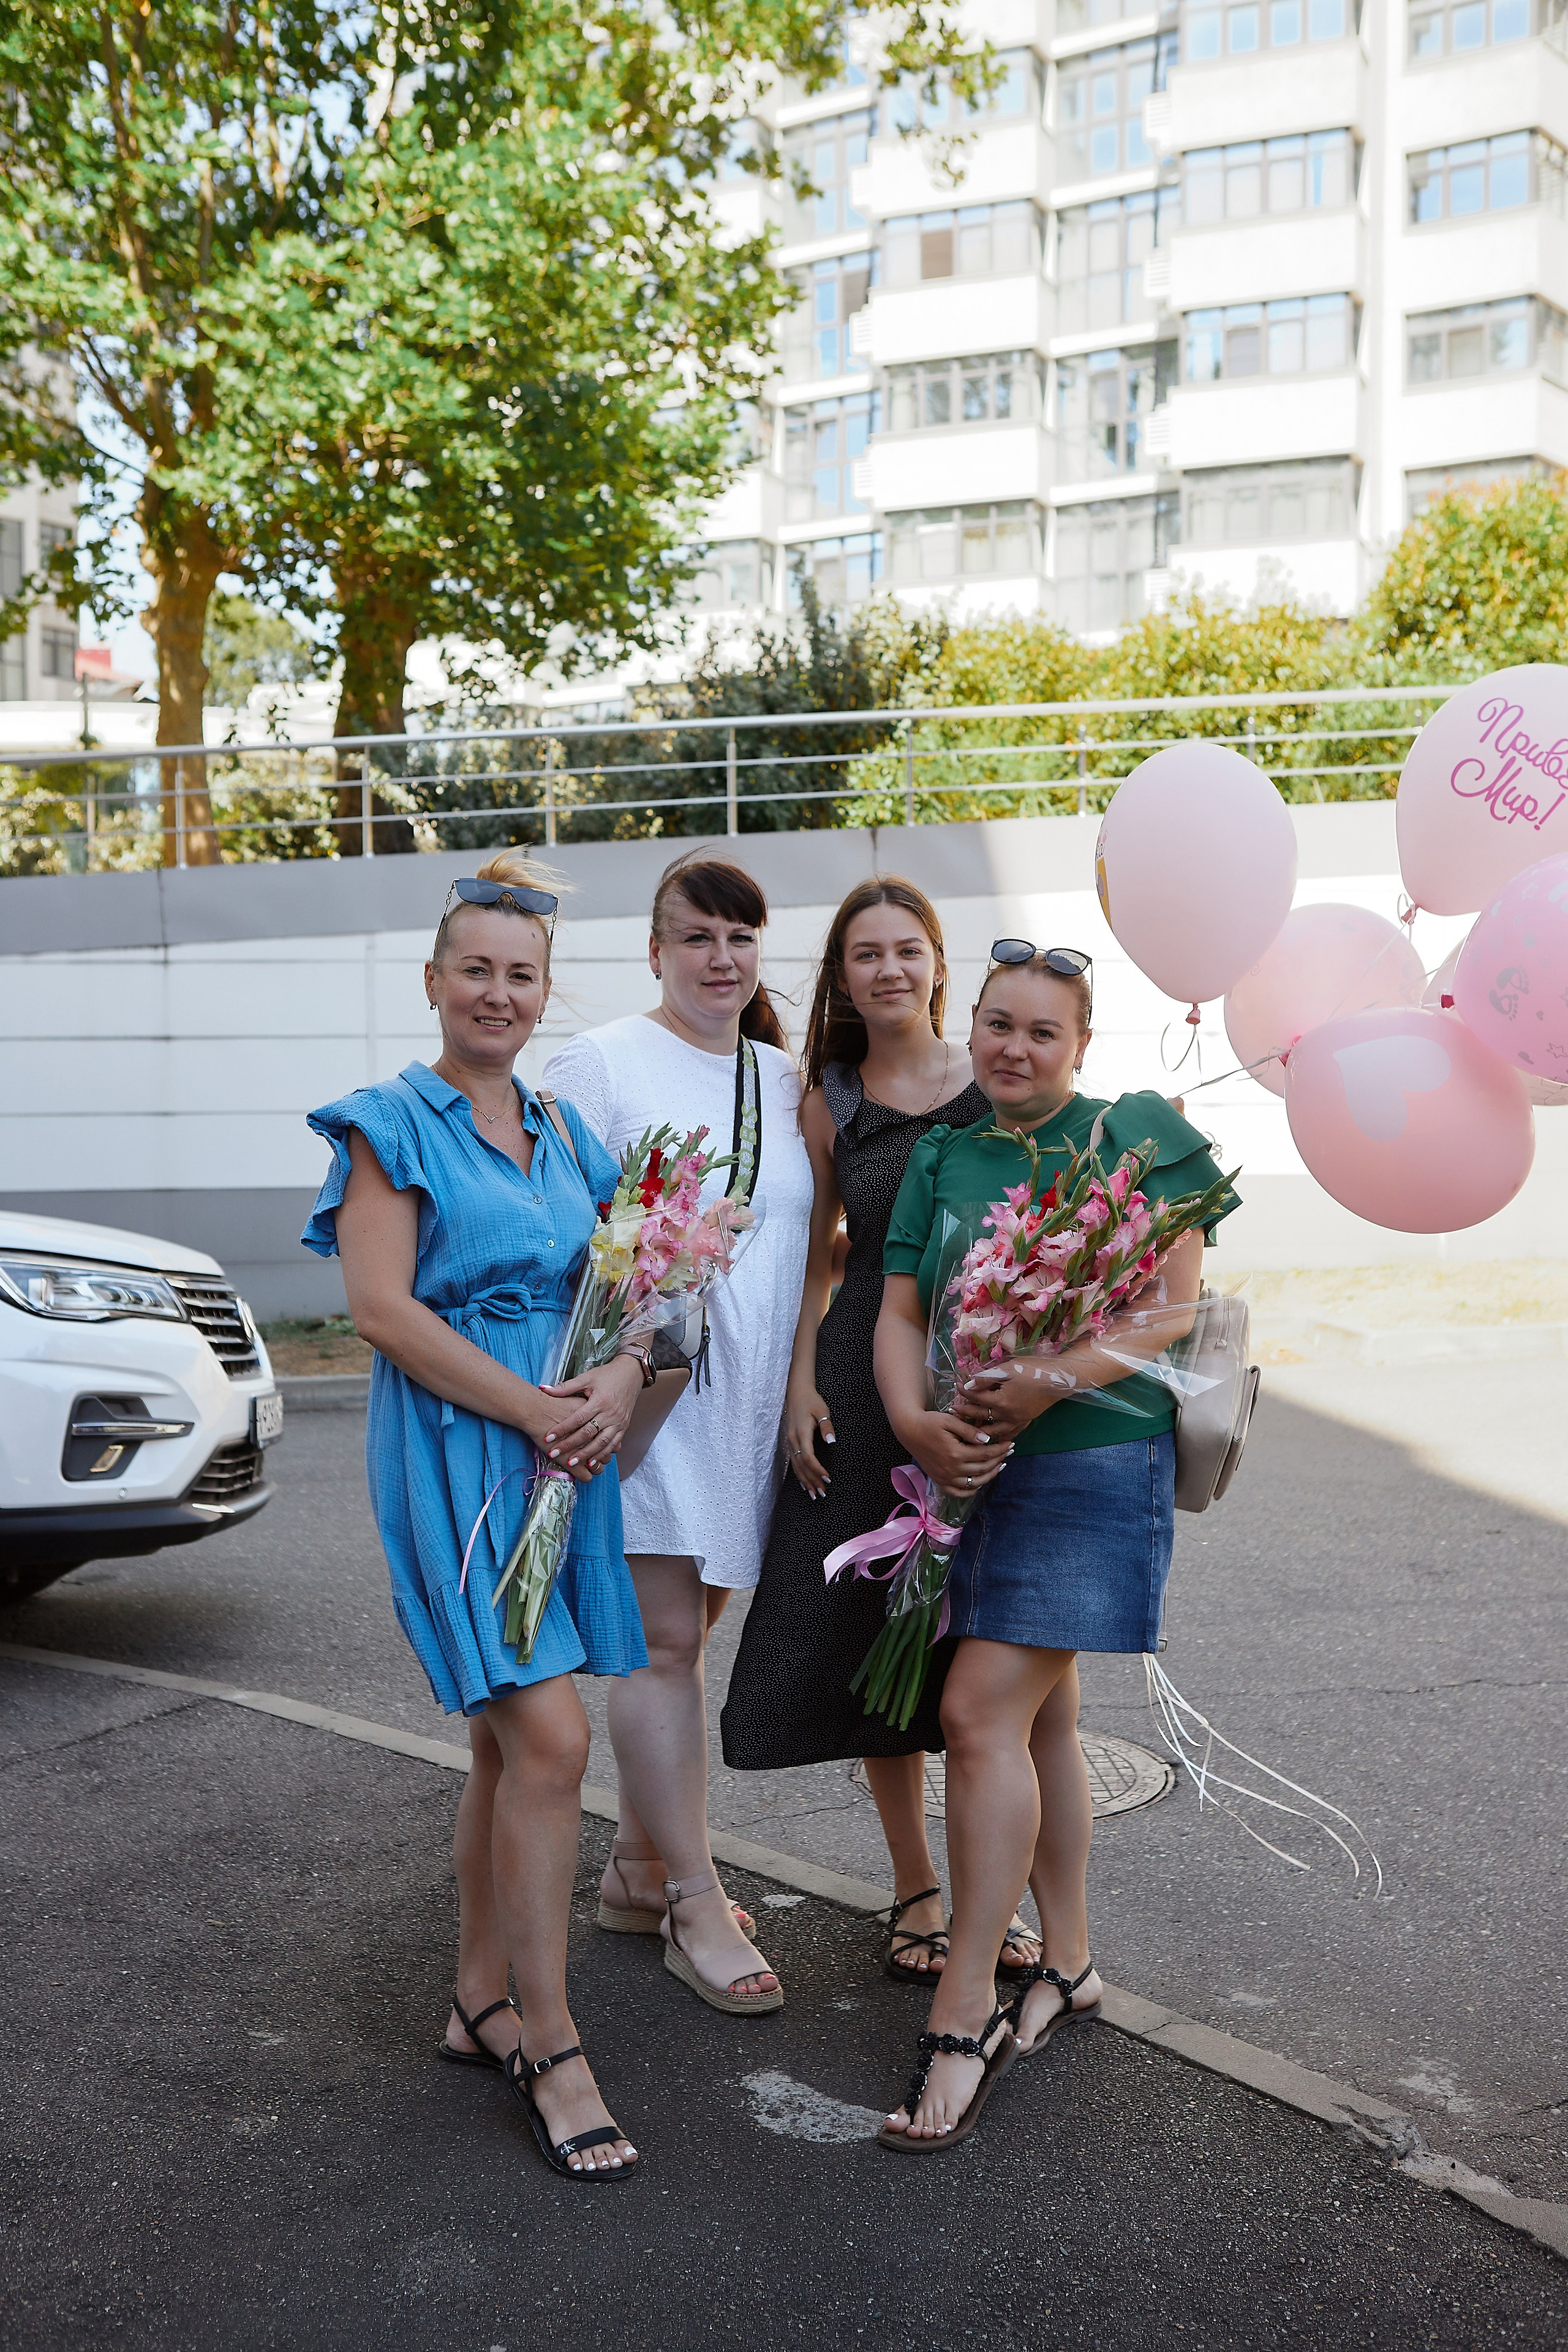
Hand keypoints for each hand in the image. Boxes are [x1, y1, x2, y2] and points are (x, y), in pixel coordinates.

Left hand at [538, 1357, 643, 1477]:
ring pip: (601, 1442)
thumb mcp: (586, 1378)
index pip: (578, 1418)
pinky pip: (613, 1444)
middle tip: (554, 1453)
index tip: (548, 1437)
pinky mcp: (624, 1427)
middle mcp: (610, 1413)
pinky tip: (591, 1462)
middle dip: (570, 1445)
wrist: (631, 1374)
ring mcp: (618, 1422)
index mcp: (600, 1401)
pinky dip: (602, 1454)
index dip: (562, 1428)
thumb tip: (543, 1388)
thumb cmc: (607, 1376)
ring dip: (586, 1454)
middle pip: (588, 1433)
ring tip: (571, 1463)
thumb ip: (565, 1387)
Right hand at [784, 1379, 834, 1499]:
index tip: (828, 1478)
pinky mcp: (790, 1443)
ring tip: (814, 1494)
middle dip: (812, 1480)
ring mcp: (789, 1442)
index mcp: (802, 1433)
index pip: (809, 1457)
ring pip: (796, 1466)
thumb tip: (831, 1441)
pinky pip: (793, 1462)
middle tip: (823, 1493)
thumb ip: (827, 1427)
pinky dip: (799, 1475)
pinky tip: (804, 1484)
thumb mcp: (822, 1411)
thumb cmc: (812, 1401)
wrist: (797, 1393)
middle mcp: (793, 1440)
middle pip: (802, 1466)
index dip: (817, 1470)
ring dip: (805, 1481)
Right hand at [899, 1409, 1011, 1502]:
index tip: (1009, 1443)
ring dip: (990, 1475)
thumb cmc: (929, 1422)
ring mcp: (945, 1478)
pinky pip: (958, 1492)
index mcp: (955, 1453)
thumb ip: (969, 1431)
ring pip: (975, 1483)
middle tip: (1009, 1451)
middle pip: (983, 1469)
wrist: (909, 1431)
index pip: (985, 1454)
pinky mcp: (940, 1481)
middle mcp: (951, 1469)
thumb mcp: (949, 1421)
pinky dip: (971, 1490)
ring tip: (1000, 1465)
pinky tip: (980, 1482)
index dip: (1000, 1449)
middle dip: (999, 1460)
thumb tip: (987, 1440)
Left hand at [952, 1358, 1072, 1443]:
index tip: (956, 1385)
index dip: (964, 1391)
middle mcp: (1007, 1415)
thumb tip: (968, 1384)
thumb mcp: (1008, 1368)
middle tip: (953, 1409)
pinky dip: (1000, 1435)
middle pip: (981, 1415)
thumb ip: (986, 1378)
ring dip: (980, 1428)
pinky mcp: (1027, 1421)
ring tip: (969, 1427)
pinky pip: (1010, 1433)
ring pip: (994, 1430)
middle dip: (966, 1411)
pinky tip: (995, 1436)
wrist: (1059, 1379)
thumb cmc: (1033, 1370)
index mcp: (1001, 1401)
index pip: (976, 1398)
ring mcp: (1018, 1420)